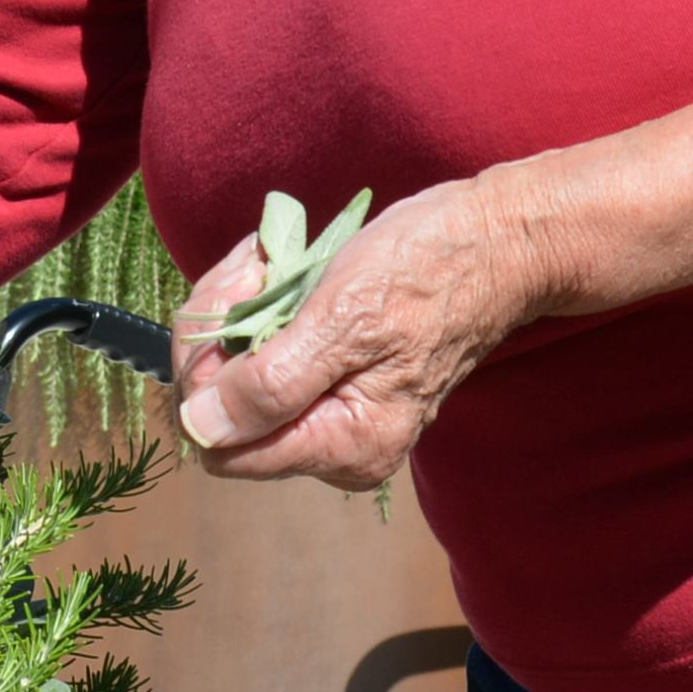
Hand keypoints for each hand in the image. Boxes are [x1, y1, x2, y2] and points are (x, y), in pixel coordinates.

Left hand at [170, 175, 547, 491]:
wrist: (492, 243)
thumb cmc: (427, 274)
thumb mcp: (342, 321)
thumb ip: (270, 385)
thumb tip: (199, 430)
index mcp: (343, 447)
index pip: (220, 445)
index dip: (206, 374)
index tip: (237, 304)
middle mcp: (334, 448)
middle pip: (220, 412)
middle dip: (219, 332)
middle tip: (256, 269)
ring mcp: (330, 416)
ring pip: (232, 377)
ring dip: (235, 310)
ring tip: (271, 264)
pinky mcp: (327, 383)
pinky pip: (259, 356)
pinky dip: (255, 308)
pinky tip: (278, 271)